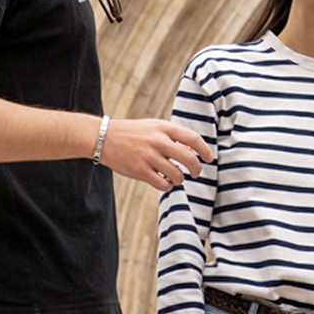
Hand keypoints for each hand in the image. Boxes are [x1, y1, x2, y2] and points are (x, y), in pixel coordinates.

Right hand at [98, 118, 213, 192]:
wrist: (104, 137)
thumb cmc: (133, 133)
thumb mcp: (154, 127)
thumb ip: (173, 137)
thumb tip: (194, 152)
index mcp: (164, 128)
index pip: (193, 138)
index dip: (205, 150)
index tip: (209, 158)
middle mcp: (158, 141)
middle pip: (189, 158)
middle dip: (196, 169)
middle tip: (196, 173)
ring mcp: (149, 157)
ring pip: (177, 174)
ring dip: (180, 179)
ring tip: (176, 177)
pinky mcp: (140, 171)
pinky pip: (163, 184)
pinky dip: (168, 186)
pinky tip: (165, 182)